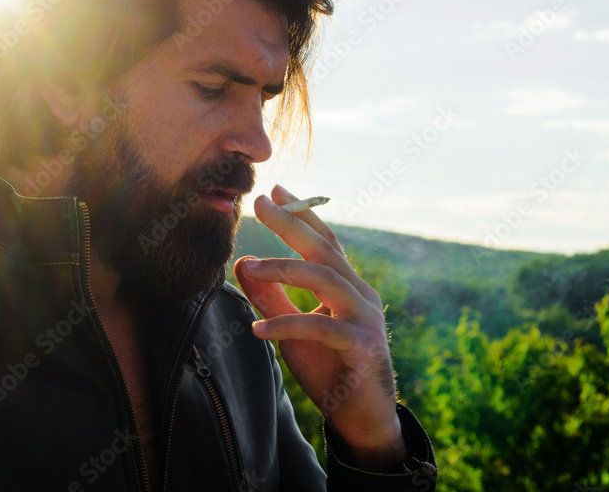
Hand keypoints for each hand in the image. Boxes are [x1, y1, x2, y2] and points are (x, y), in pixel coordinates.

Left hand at [232, 184, 406, 469]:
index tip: (276, 190)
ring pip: (325, 280)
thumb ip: (272, 298)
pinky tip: (257, 330)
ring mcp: (366, 318)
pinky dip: (287, 325)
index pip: (325, 242)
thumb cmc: (330, 369)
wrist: (362, 418)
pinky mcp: (362, 346)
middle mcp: (361, 295)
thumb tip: (243, 263)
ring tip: (249, 266)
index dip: (302, 216)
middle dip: (292, 224)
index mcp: (348, 287)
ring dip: (284, 269)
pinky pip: (322, 327)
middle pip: (324, 250)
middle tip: (261, 204)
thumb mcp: (292, 330)